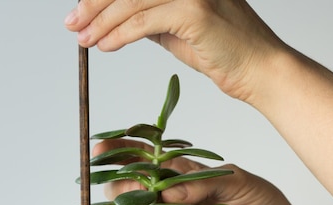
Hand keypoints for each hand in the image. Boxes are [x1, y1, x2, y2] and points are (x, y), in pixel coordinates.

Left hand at [64, 0, 286, 100]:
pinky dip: (119, 35)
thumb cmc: (222, 51)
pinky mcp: (195, 11)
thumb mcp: (177, 28)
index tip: (81, 11)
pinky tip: (104, 46)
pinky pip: (144, 21)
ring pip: (131, 2)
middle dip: (94, 4)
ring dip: (101, 22)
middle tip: (73, 23)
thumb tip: (116, 18)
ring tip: (83, 40)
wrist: (258, 70)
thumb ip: (151, 18)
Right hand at [93, 139, 320, 204]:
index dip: (123, 152)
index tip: (101, 149)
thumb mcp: (240, 184)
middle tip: (123, 189)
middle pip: (132, 190)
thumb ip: (204, 183)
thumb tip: (166, 191)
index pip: (148, 160)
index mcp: (184, 177)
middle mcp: (171, 202)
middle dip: (121, 187)